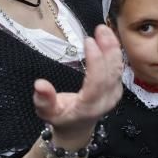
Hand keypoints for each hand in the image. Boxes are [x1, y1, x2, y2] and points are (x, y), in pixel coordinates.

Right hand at [33, 25, 122, 142]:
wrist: (77, 128)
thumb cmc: (61, 118)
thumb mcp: (47, 112)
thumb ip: (44, 99)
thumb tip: (39, 84)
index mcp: (90, 105)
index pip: (97, 81)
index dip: (95, 60)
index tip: (89, 41)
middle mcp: (106, 99)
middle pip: (112, 71)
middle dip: (108, 48)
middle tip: (100, 29)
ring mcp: (114, 93)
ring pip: (118, 67)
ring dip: (113, 47)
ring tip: (105, 29)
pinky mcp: (117, 87)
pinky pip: (118, 67)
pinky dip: (115, 51)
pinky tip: (109, 38)